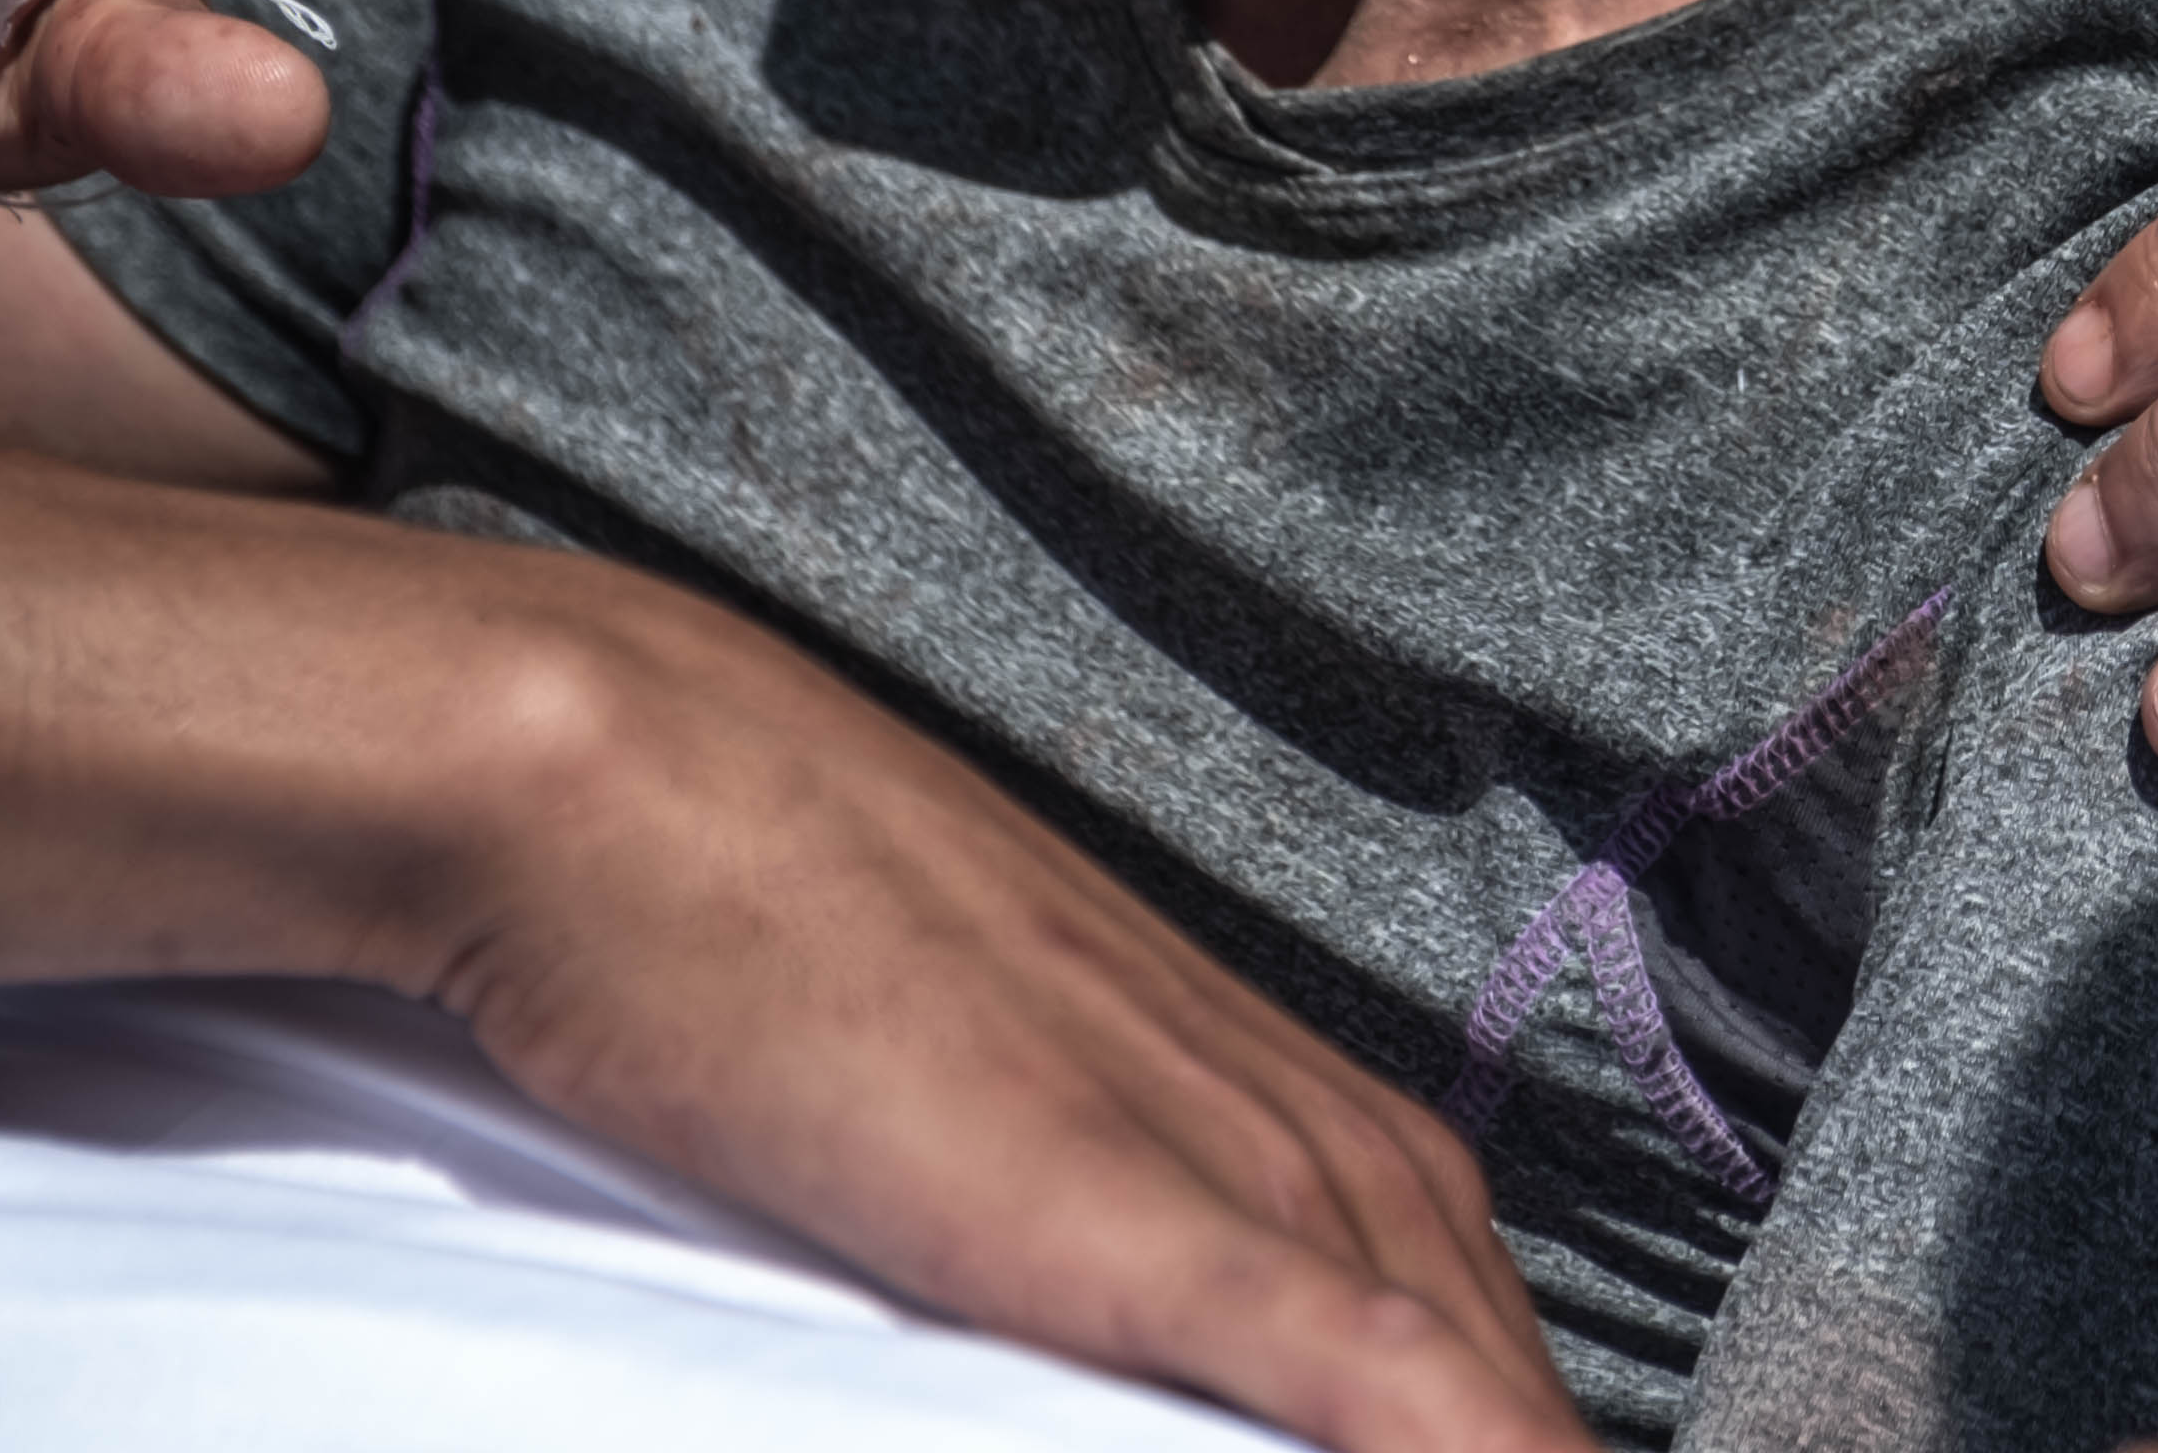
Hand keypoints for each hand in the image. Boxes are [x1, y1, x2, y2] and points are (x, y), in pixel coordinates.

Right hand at [429, 554, 1590, 1452]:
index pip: (1465, 1303)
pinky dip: (1452, 1432)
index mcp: (1266, 1077)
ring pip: (1450, 1358)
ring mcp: (1206, 1139)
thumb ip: (1067, 1194)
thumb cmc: (762, 917)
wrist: (627, 772)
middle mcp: (1277, 1105)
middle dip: (1530, 1437)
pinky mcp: (1105, 1194)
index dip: (1505, 1409)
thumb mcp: (971, 1073)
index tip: (1524, 1451)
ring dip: (1520, 1446)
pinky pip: (1340, 1345)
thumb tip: (1083, 1282)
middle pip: (1491, 1343)